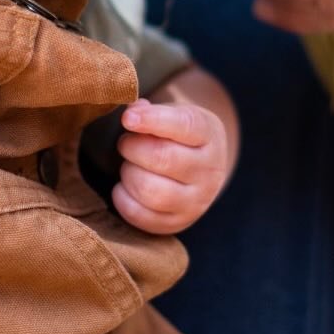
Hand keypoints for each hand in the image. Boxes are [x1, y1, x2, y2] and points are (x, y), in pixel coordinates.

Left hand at [112, 98, 228, 233]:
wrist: (200, 169)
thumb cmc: (178, 136)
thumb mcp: (173, 115)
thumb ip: (150, 111)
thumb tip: (132, 114)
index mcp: (209, 134)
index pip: (184, 125)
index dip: (152, 120)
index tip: (127, 118)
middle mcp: (209, 170)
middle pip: (164, 159)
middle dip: (133, 148)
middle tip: (125, 143)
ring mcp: (197, 201)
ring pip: (153, 192)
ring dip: (129, 175)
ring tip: (128, 166)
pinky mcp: (178, 222)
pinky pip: (142, 216)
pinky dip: (123, 200)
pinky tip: (123, 187)